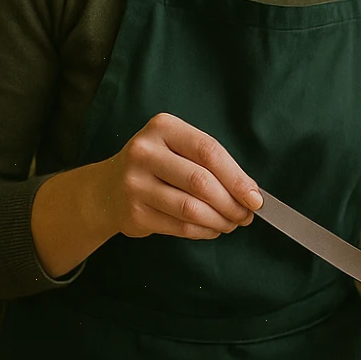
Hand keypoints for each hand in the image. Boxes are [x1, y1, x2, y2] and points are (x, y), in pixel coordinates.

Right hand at [97, 112, 263, 240]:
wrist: (105, 189)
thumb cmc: (155, 166)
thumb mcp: (176, 148)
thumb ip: (209, 163)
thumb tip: (249, 192)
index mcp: (162, 128)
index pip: (209, 151)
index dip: (237, 177)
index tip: (255, 197)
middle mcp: (145, 152)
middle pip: (201, 182)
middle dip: (231, 203)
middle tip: (246, 215)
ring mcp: (135, 183)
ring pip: (191, 208)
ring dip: (220, 221)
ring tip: (231, 223)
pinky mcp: (134, 213)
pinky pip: (179, 227)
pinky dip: (204, 231)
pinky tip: (212, 229)